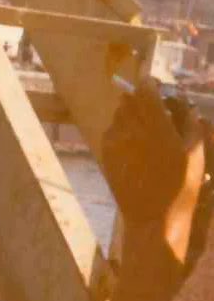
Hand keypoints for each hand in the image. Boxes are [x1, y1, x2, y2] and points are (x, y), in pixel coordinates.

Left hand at [102, 78, 206, 225]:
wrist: (152, 216)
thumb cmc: (181, 187)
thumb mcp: (196, 154)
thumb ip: (190, 123)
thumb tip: (184, 103)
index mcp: (155, 126)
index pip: (145, 89)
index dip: (150, 84)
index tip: (157, 85)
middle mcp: (130, 128)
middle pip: (130, 99)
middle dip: (141, 100)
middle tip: (155, 111)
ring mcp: (113, 140)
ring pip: (120, 114)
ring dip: (131, 116)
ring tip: (147, 132)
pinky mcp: (104, 151)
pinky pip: (113, 131)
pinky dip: (123, 131)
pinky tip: (136, 148)